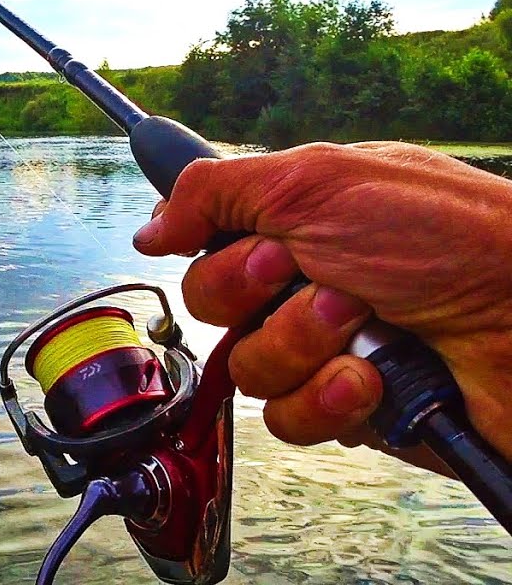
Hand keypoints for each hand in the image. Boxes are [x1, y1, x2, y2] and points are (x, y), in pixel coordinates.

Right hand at [131, 141, 511, 468]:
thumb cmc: (448, 237)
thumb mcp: (318, 181)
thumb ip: (216, 193)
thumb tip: (150, 227)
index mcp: (294, 222)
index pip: (203, 244)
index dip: (217, 252)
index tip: (262, 245)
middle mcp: (301, 284)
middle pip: (210, 308)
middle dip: (262, 297)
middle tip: (326, 278)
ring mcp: (322, 348)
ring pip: (244, 369)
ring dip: (300, 345)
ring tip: (365, 326)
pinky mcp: (344, 408)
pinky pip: (285, 419)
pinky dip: (327, 397)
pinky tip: (371, 378)